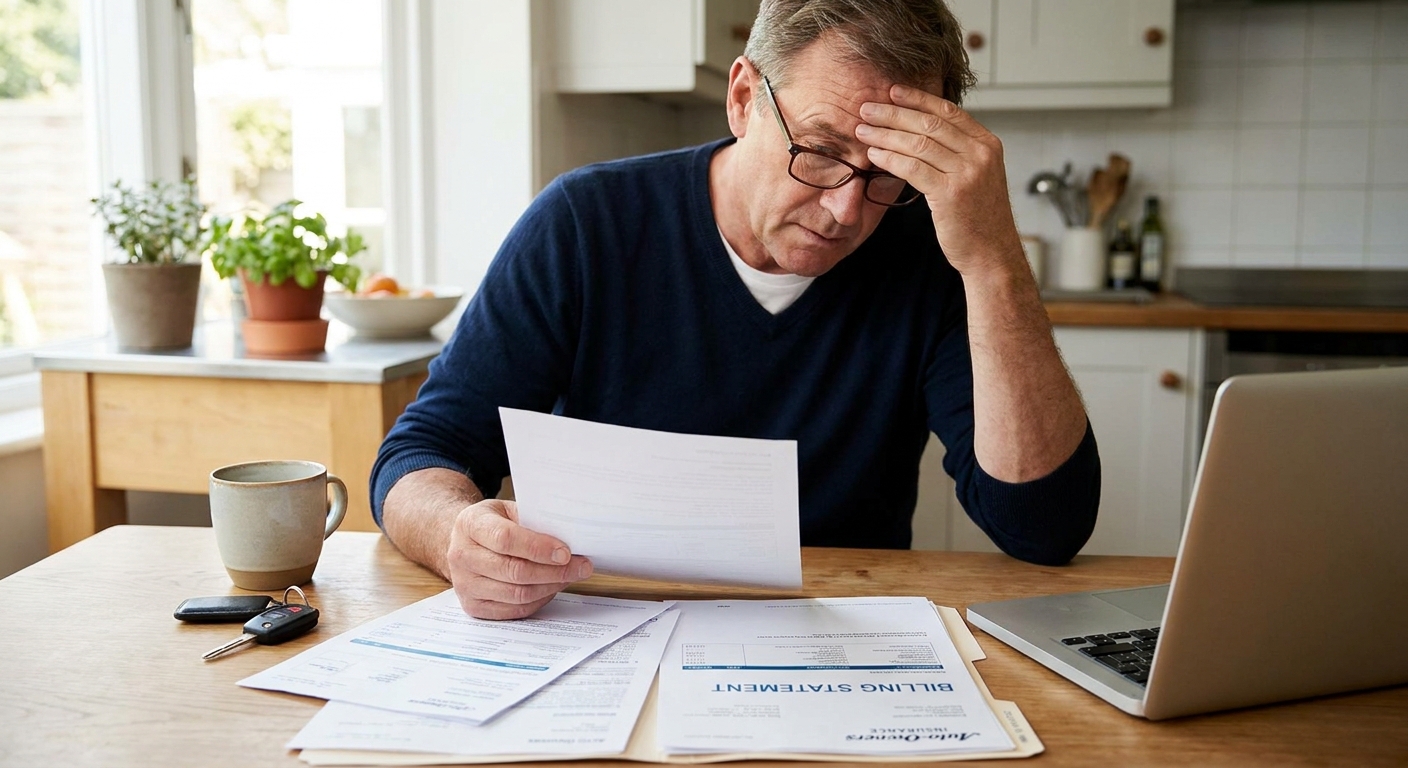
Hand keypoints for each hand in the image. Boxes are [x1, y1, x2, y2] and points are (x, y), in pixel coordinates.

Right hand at [446, 499, 593, 619]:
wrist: (465, 542)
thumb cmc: (493, 523)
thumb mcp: (508, 510)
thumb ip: (533, 520)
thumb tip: (570, 537)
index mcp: (470, 524)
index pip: (505, 539)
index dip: (538, 548)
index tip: (566, 552)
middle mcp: (462, 556)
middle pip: (514, 571)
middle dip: (554, 571)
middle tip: (581, 566)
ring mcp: (464, 585)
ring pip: (517, 594)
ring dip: (551, 586)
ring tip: (571, 576)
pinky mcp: (473, 607)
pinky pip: (514, 610)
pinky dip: (539, 600)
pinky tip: (552, 587)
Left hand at [855, 84, 1025, 277]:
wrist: (992, 253)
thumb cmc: (979, 218)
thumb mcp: (976, 176)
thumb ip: (957, 152)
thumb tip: (922, 131)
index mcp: (987, 144)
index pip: (948, 111)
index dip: (917, 98)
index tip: (892, 91)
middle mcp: (980, 153)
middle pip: (929, 122)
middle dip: (894, 113)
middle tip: (867, 107)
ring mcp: (968, 172)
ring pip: (918, 143)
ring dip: (886, 134)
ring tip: (863, 130)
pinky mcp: (952, 193)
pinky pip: (913, 168)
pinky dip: (890, 158)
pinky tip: (874, 154)